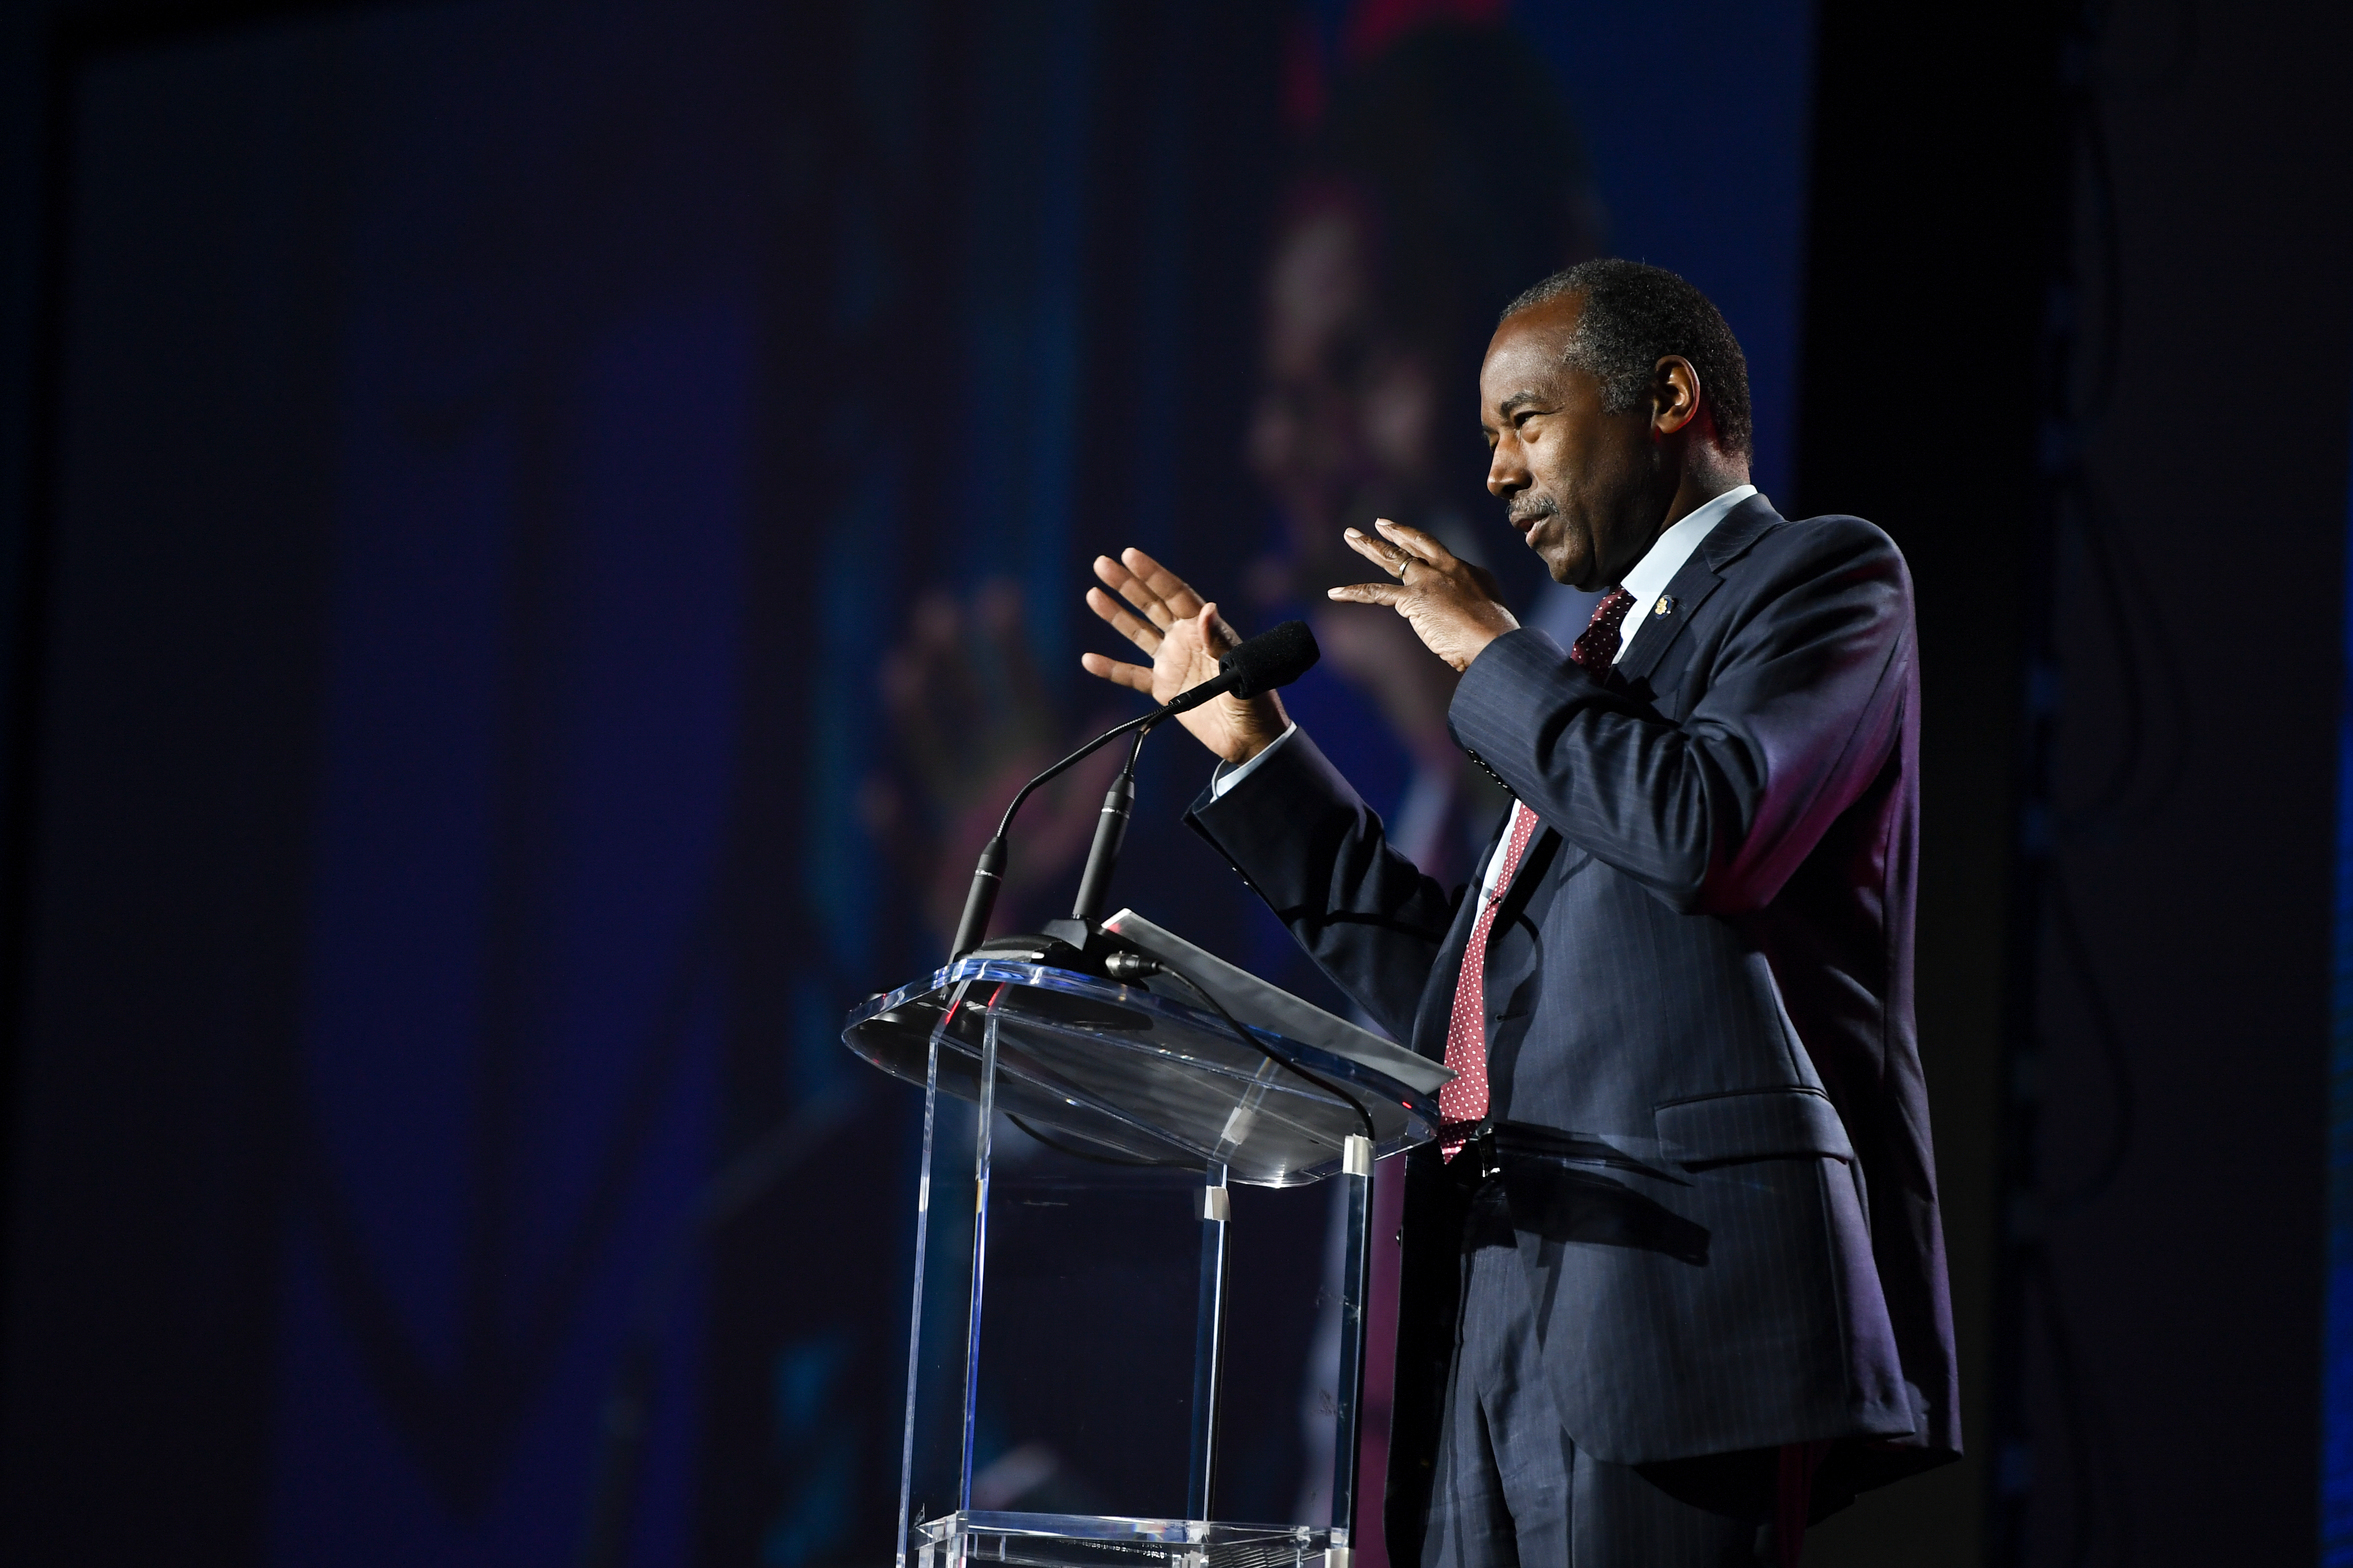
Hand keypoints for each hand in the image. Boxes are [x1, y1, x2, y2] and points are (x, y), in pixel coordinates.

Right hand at [1082, 548, 1290, 764]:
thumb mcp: (1241, 668)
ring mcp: (1172, 663)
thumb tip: (1206, 609)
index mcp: (1204, 629)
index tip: (1129, 555)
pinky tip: (1089, 659)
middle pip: (1151, 605)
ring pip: (1137, 633)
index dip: (1152, 574)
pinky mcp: (1164, 690)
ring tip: (1093, 594)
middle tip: (1102, 563)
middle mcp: (1185, 640)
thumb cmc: (1256, 700)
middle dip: (1127, 584)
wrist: (1250, 739)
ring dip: (1115, 615)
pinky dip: (1110, 669)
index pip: (1174, 594)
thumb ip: (1220, 641)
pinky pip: (1132, 676)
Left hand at [1327, 519, 1518, 671]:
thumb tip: (1469, 629)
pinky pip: (1376, 593)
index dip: (1425, 551)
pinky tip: (1335, 593)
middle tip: (1380, 523)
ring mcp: (1429, 581)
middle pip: (1417, 545)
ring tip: (1350, 535)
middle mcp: (1448, 569)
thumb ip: (1476, 614)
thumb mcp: (1491, 618)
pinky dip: (1353, 593)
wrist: (1495, 641)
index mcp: (1469, 572)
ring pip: (1393, 558)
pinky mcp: (1413, 598)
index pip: (1441, 558)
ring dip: (1369, 547)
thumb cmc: (1498, 640)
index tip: (1413, 543)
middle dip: (1397, 532)